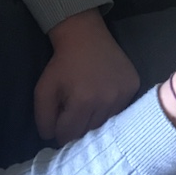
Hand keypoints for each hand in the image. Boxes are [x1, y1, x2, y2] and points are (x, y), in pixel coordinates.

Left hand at [35, 9, 139, 145]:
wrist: (85, 35)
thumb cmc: (62, 63)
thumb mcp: (42, 90)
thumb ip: (43, 120)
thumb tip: (52, 138)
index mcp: (83, 102)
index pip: (69, 136)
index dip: (60, 129)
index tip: (60, 119)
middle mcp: (106, 101)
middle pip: (88, 132)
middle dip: (78, 126)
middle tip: (74, 111)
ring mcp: (123, 94)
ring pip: (105, 123)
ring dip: (95, 119)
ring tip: (88, 103)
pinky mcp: (133, 87)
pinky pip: (120, 110)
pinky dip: (110, 108)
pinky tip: (103, 95)